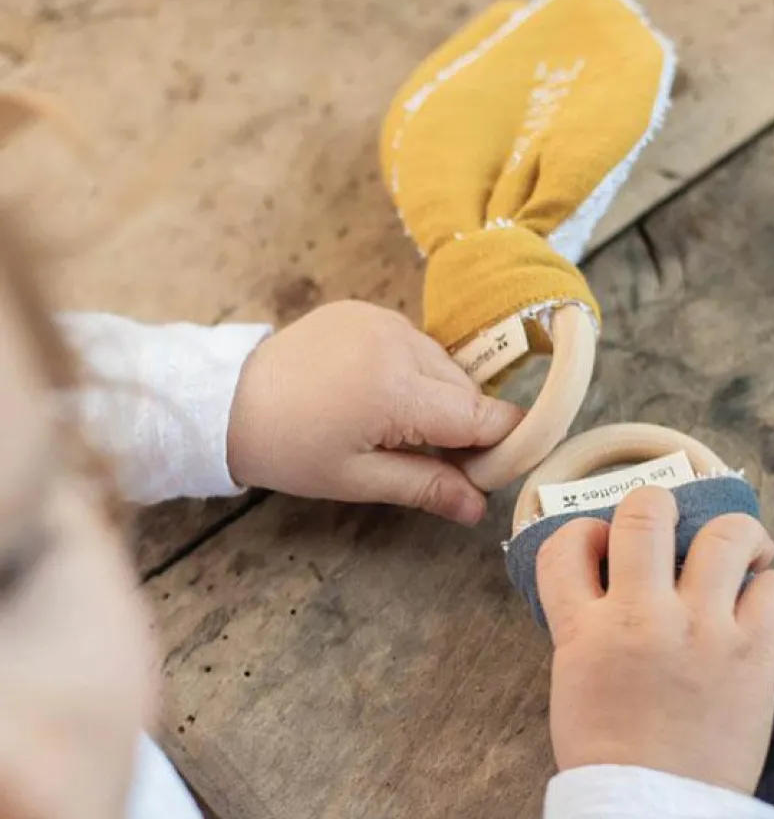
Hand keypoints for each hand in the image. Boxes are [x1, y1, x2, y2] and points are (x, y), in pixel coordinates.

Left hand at [227, 301, 522, 523]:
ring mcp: (384, 319)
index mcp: (398, 390)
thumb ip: (427, 487)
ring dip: (440, 399)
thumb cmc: (290, 450)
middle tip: (435, 461)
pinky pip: (417, 345)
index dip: (502, 444)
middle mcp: (400, 342)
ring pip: (446, 366)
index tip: (496, 470)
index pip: (483, 415)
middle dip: (465, 427)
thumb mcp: (358, 480)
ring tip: (399, 427)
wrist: (226, 400)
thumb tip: (480, 508)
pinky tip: (381, 394)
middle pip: (468, 391)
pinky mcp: (368, 310)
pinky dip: (415, 373)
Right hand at [535, 487, 773, 793]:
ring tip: (739, 557)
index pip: (566, 543)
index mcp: (583, 628)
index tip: (604, 554)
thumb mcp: (574, 683)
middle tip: (674, 538)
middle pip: (646, 511)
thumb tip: (616, 588)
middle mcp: (640, 614)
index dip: (585, 535)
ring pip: (726, 532)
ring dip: (734, 536)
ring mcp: (702, 629)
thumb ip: (588, 628)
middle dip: (658, 511)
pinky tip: (765, 606)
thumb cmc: (608, 760)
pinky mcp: (756, 653)